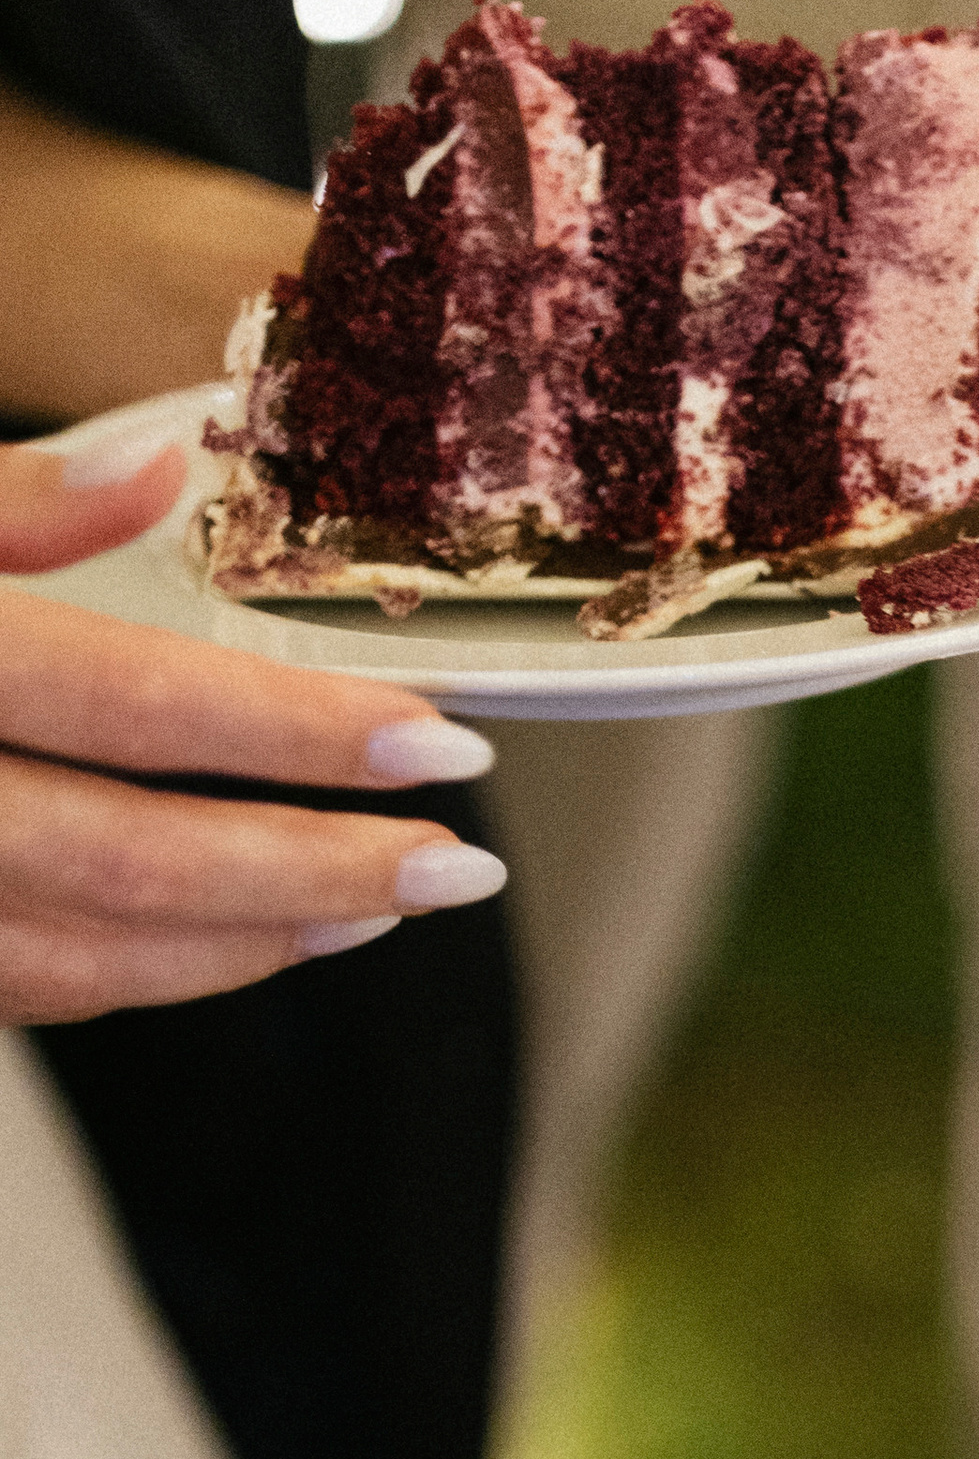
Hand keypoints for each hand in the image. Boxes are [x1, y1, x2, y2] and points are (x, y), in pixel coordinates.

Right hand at [0, 432, 505, 1023]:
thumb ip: (10, 500)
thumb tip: (158, 471)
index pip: (135, 702)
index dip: (299, 734)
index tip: (441, 745)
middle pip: (133, 862)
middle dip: (313, 873)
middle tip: (455, 869)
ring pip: (84, 958)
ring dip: (247, 944)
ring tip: (375, 910)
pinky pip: (28, 988)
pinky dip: (145, 972)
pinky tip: (241, 940)